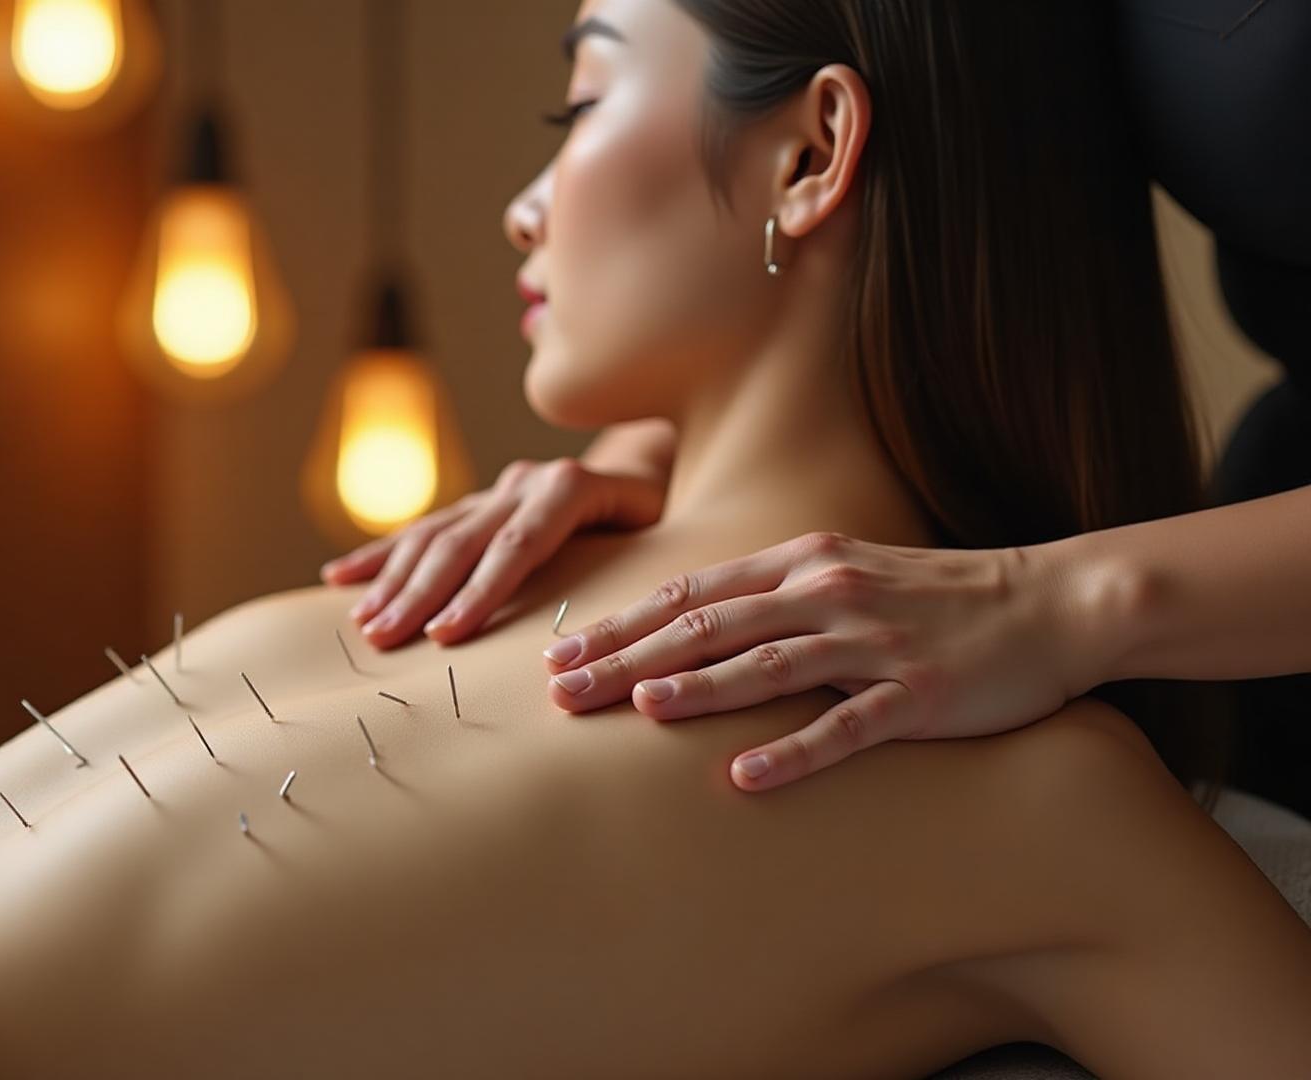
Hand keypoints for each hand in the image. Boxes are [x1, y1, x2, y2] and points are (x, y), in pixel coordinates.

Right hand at [321, 457, 667, 649]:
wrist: (656, 463)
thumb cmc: (669, 518)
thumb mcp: (669, 533)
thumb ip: (643, 565)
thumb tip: (623, 623)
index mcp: (573, 487)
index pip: (520, 544)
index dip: (482, 590)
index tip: (446, 636)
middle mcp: (526, 481)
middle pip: (465, 540)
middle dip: (421, 592)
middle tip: (386, 639)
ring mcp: (497, 490)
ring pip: (434, 533)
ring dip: (393, 580)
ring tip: (365, 623)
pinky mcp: (478, 501)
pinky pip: (421, 527)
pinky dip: (380, 554)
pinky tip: (339, 578)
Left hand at [542, 531, 1101, 791]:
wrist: (1052, 602)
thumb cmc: (936, 596)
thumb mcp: (844, 574)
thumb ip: (772, 592)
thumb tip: (689, 624)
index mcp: (802, 563)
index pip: (690, 592)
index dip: (620, 622)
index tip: (560, 651)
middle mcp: (827, 593)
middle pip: (708, 625)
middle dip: (628, 657)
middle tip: (563, 690)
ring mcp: (873, 643)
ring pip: (767, 664)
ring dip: (698, 689)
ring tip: (637, 711)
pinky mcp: (917, 695)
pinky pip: (846, 726)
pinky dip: (792, 751)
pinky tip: (745, 778)